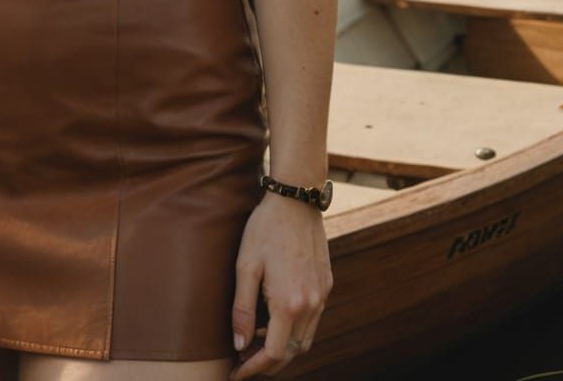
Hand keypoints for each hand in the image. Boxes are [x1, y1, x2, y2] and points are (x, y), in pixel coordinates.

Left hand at [230, 191, 331, 376]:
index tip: (235, 372)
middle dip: (268, 364)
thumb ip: (241, 308)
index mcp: (289, 303)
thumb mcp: (245, 266)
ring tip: (256, 344)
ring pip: (306, 339)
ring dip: (283, 348)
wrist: (296, 199)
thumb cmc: (265, 229)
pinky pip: (313, 320)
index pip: (273, 354)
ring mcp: (322, 295)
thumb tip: (238, 344)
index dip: (253, 368)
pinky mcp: (327, 284)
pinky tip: (276, 320)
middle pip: (292, 352)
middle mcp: (311, 305)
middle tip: (244, 363)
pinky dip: (295, 330)